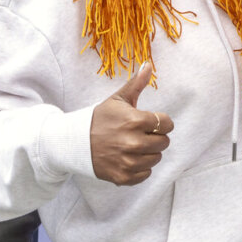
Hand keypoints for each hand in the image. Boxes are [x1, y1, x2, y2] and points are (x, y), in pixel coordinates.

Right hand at [89, 64, 171, 185]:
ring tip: (134, 146)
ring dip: (149, 152)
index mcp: (135, 121)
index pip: (167, 124)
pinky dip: (140, 168)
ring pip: (156, 158)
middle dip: (155, 137)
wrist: (74, 142)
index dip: (161, 122)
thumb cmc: (99, 118)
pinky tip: (129, 158)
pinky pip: (145, 174)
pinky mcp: (123, 177)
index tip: (151, 122)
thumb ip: (137, 83)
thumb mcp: (118, 99)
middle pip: (164, 142)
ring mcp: (128, 161)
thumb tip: (148, 64)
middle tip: (140, 134)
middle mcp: (133, 143)